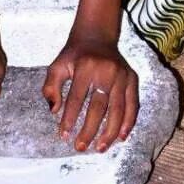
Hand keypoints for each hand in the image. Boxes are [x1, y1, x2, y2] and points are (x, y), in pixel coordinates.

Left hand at [42, 32, 138, 152]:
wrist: (97, 36)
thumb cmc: (74, 55)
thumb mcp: (57, 65)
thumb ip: (50, 87)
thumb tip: (53, 110)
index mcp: (85, 67)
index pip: (76, 99)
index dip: (69, 119)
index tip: (63, 136)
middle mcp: (106, 71)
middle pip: (99, 107)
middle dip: (89, 130)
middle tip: (80, 147)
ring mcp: (122, 75)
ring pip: (118, 109)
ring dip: (110, 132)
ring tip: (100, 148)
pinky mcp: (132, 78)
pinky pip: (133, 104)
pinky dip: (128, 122)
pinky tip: (121, 137)